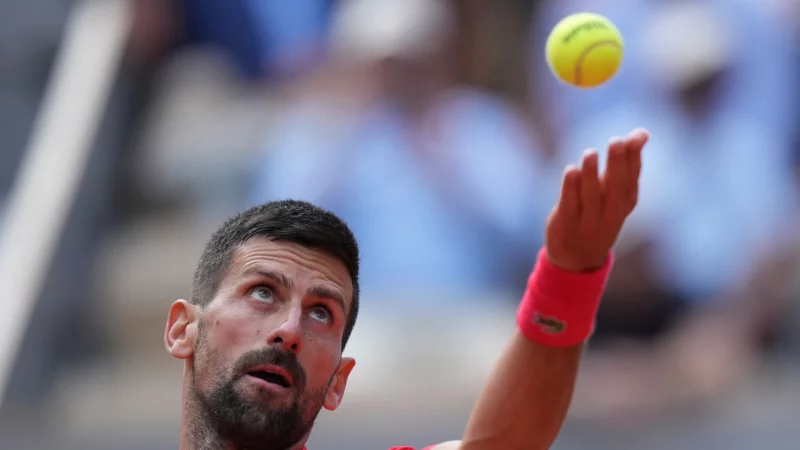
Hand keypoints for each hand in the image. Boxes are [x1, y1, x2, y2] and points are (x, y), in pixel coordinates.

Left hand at [545, 128, 648, 271]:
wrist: (577, 258)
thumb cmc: (599, 214)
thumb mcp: (615, 192)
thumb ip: (625, 163)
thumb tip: (641, 132)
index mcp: (625, 203)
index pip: (632, 178)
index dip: (634, 157)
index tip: (636, 136)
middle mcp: (610, 213)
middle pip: (615, 188)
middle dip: (617, 164)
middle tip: (616, 141)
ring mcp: (588, 221)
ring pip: (591, 196)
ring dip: (590, 174)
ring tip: (590, 153)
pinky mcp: (565, 224)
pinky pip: (569, 205)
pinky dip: (570, 188)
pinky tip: (571, 170)